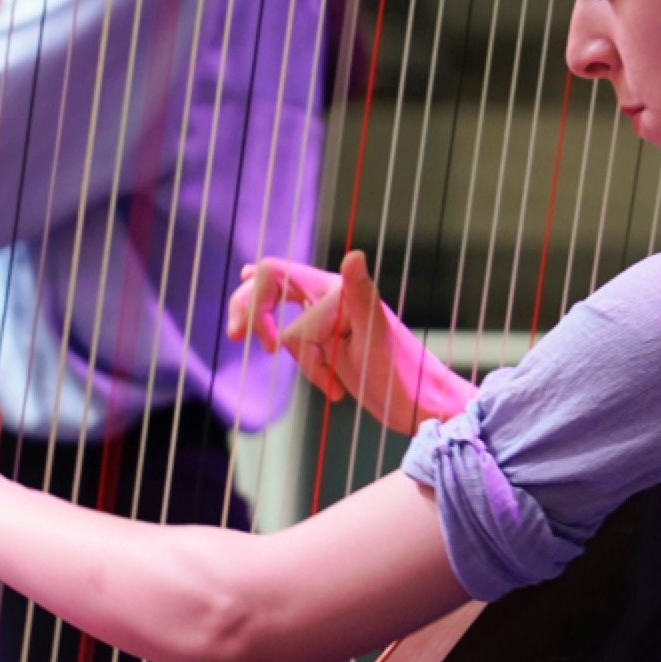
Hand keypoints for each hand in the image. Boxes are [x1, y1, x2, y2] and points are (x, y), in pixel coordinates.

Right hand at [226, 250, 476, 434]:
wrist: (425, 405)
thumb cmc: (405, 373)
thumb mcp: (377, 336)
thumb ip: (361, 294)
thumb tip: (354, 255)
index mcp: (336, 291)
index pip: (276, 273)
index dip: (254, 298)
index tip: (260, 340)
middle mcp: (332, 301)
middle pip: (271, 291)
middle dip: (252, 313)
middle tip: (235, 337)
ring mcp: (333, 324)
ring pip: (289, 329)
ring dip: (303, 362)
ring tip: (332, 384)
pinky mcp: (336, 347)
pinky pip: (305, 350)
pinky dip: (313, 371)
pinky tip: (336, 390)